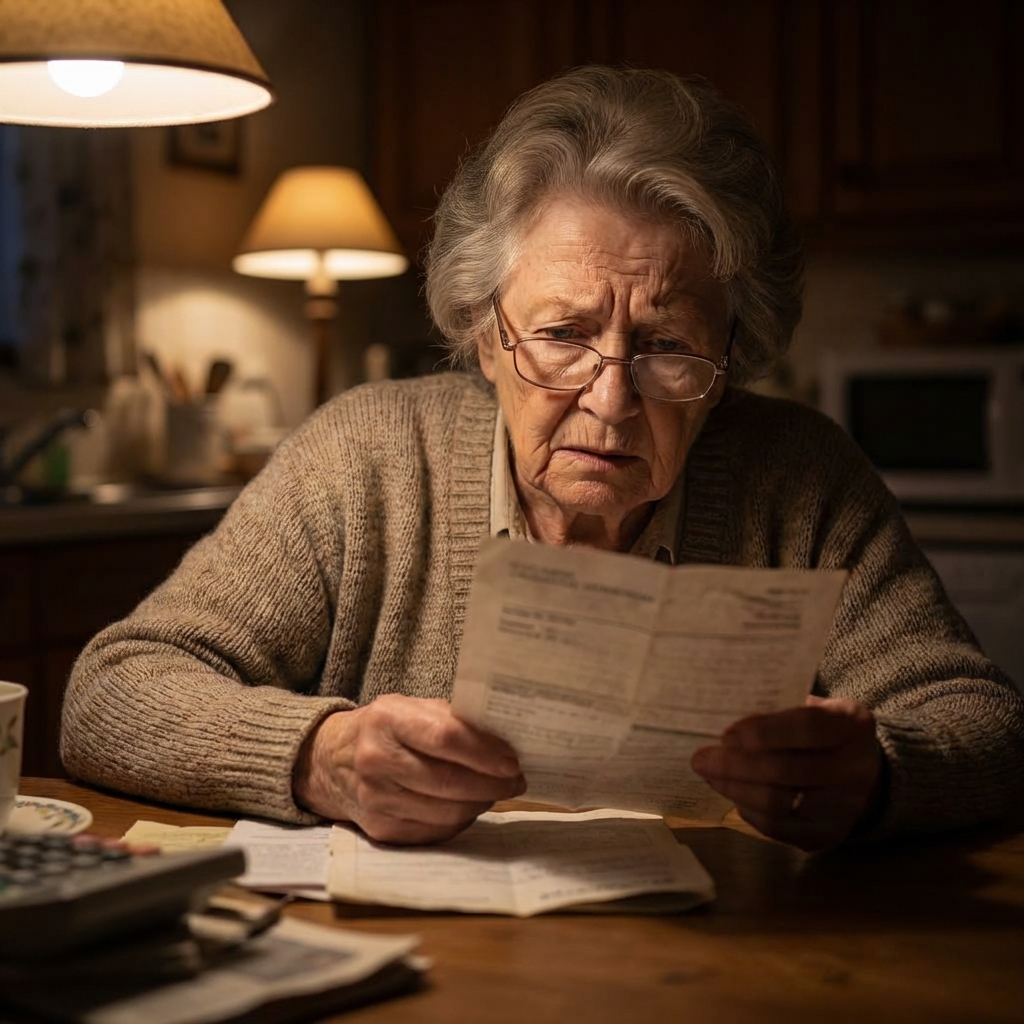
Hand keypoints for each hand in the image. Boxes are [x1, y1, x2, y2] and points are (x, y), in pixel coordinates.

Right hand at [293, 694, 525, 844]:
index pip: (445, 737)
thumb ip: (451, 719)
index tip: (512, 760)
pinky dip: (460, 820)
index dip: (485, 753)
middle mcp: (376, 760)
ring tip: (495, 791)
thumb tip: (502, 740)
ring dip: (480, 803)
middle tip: (515, 780)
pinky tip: (468, 806)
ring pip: (447, 812)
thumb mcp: (409, 708)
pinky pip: (435, 832)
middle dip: (492, 784)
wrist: (329, 762)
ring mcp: (376, 799)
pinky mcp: (381, 830)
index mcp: (387, 719)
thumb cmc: (383, 730)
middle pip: (449, 781)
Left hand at [690, 696, 884, 850]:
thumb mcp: (815, 706)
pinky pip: (779, 829)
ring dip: (735, 789)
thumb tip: (722, 716)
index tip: (726, 733)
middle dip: (735, 765)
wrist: (865, 771)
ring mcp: (846, 808)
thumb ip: (780, 709)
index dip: (763, 731)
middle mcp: (856, 769)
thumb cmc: (823, 729)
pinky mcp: (829, 835)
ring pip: (779, 805)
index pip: (807, 728)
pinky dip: (748, 811)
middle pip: (787, 771)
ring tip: (709, 775)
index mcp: (853, 725)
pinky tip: (731, 793)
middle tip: (700, 758)